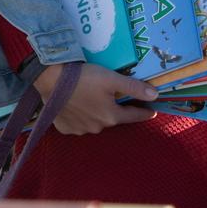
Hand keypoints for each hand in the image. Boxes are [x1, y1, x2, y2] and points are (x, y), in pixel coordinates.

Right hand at [34, 62, 157, 134]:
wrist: (51, 80)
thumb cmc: (84, 78)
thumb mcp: (112, 79)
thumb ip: (134, 88)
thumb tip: (155, 95)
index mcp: (111, 116)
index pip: (134, 116)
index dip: (144, 112)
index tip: (153, 111)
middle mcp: (97, 127)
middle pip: (113, 118)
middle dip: (117, 110)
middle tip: (116, 98)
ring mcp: (80, 130)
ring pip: (95, 122)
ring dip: (98, 113)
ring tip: (93, 100)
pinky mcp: (65, 128)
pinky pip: (79, 124)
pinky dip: (81, 117)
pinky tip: (77, 106)